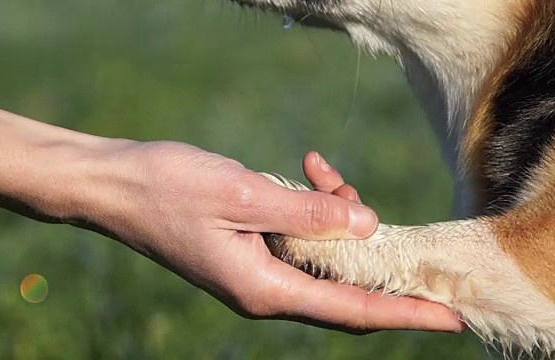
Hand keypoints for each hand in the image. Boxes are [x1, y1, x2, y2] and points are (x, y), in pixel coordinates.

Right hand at [72, 140, 464, 333]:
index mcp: (265, 288)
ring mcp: (255, 270)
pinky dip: (308, 206)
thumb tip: (366, 227)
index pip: (351, 310)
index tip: (449, 317)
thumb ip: (308, 215)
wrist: (115, 184)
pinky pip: (296, 233)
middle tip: (363, 198)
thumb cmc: (170, 189)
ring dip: (334, 214)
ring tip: (321, 171)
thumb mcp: (245, 196)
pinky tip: (305, 170)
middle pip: (342, 282)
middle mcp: (264, 289)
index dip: (403, 313)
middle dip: (369, 244)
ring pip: (321, 251)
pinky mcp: (247, 247)